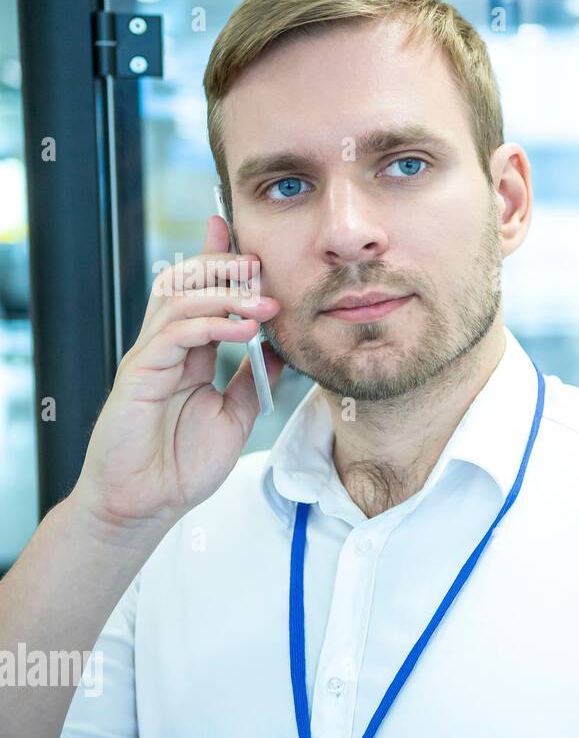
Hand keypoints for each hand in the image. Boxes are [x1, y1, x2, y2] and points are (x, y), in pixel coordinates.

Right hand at [74, 215, 284, 534]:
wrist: (147, 504)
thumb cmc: (183, 464)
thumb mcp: (235, 414)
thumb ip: (254, 377)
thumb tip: (280, 344)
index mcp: (187, 353)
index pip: (199, 292)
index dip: (215, 258)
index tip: (239, 233)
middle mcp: (165, 348)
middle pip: (186, 284)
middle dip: (223, 265)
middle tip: (261, 263)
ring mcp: (149, 359)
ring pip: (179, 301)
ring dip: (226, 294)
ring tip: (265, 302)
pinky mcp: (138, 375)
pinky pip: (173, 335)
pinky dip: (210, 325)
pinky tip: (244, 329)